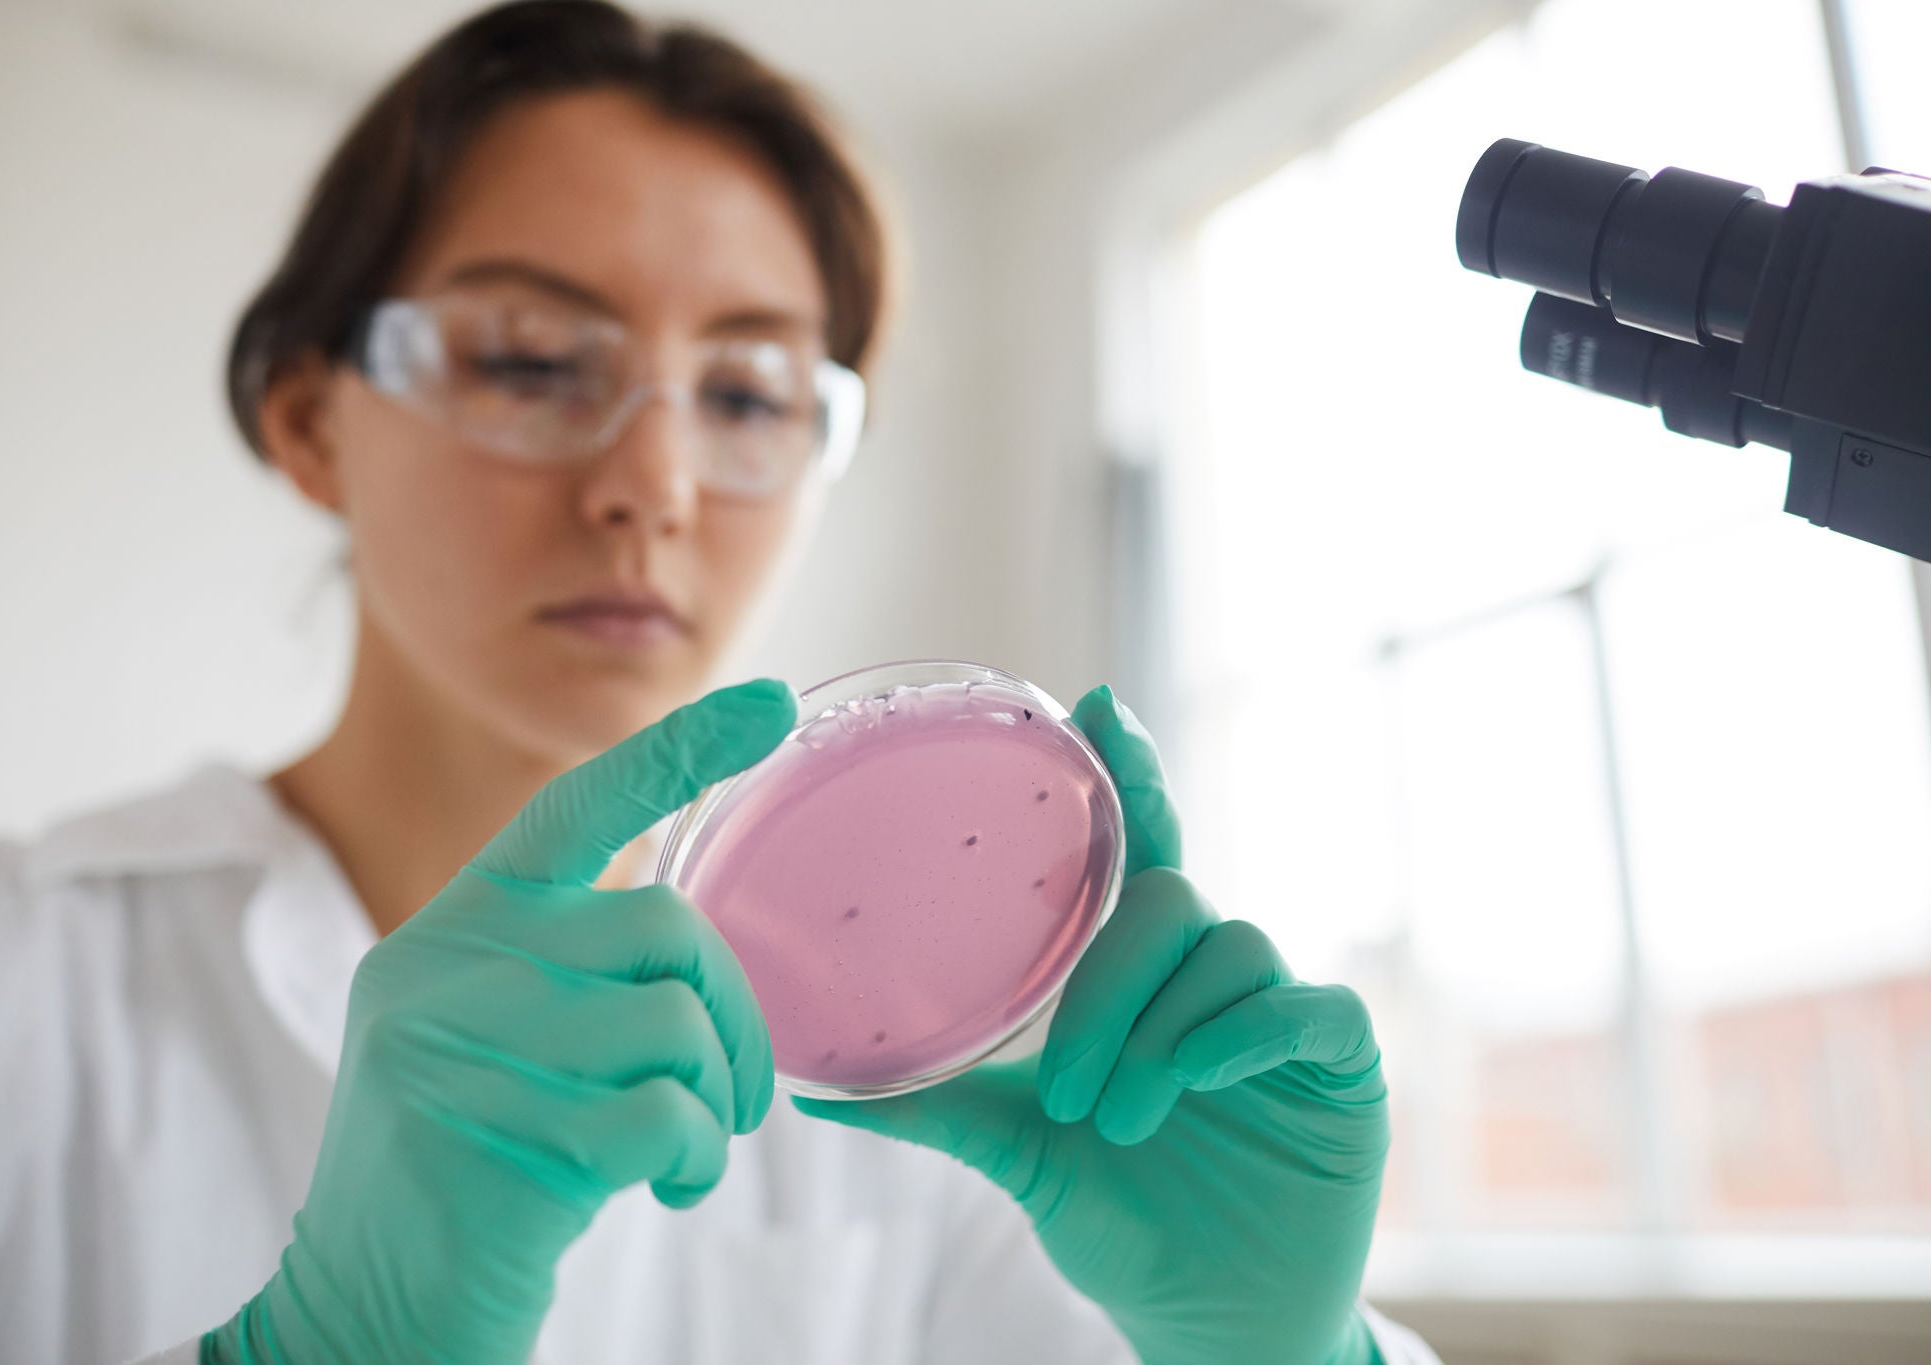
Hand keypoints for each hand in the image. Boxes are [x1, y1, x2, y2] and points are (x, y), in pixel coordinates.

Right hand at [205, 681, 793, 1364]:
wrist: (368, 1310)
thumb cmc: (472, 1171)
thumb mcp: (502, 1041)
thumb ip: (570, 971)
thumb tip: (697, 941)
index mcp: (456, 925)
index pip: (575, 807)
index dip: (679, 752)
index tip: (771, 706)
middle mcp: (443, 962)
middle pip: (664, 925)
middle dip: (735, 1014)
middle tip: (739, 1093)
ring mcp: (451, 1043)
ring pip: (673, 1022)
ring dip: (715, 1102)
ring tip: (684, 1150)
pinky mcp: (480, 1130)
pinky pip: (661, 1113)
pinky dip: (692, 1157)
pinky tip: (662, 1186)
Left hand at [795, 687, 1387, 1364]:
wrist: (1209, 1321)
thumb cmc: (1122, 1218)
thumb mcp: (1022, 1154)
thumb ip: (940, 1107)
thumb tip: (812, 1086)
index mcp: (1142, 976)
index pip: (1139, 850)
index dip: (1125, 776)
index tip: (1092, 706)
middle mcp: (1212, 974)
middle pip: (1171, 900)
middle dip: (1105, 986)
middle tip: (1062, 1090)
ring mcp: (1281, 1014)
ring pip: (1229, 951)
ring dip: (1158, 1034)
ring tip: (1116, 1119)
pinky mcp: (1344, 1063)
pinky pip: (1305, 1008)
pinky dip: (1241, 1035)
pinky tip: (1193, 1081)